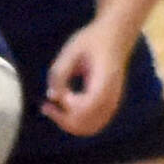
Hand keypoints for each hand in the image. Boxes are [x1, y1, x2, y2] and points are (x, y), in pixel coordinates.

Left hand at [42, 22, 126, 136]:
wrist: (116, 36)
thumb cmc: (92, 40)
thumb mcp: (71, 50)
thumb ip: (60, 72)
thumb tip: (52, 96)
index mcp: (104, 82)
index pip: (86, 107)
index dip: (68, 103)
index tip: (60, 90)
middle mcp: (111, 96)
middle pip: (88, 124)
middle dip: (64, 120)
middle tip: (46, 107)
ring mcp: (112, 103)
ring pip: (90, 128)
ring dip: (70, 123)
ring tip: (53, 110)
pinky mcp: (109, 104)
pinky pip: (94, 123)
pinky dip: (77, 122)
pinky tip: (65, 108)